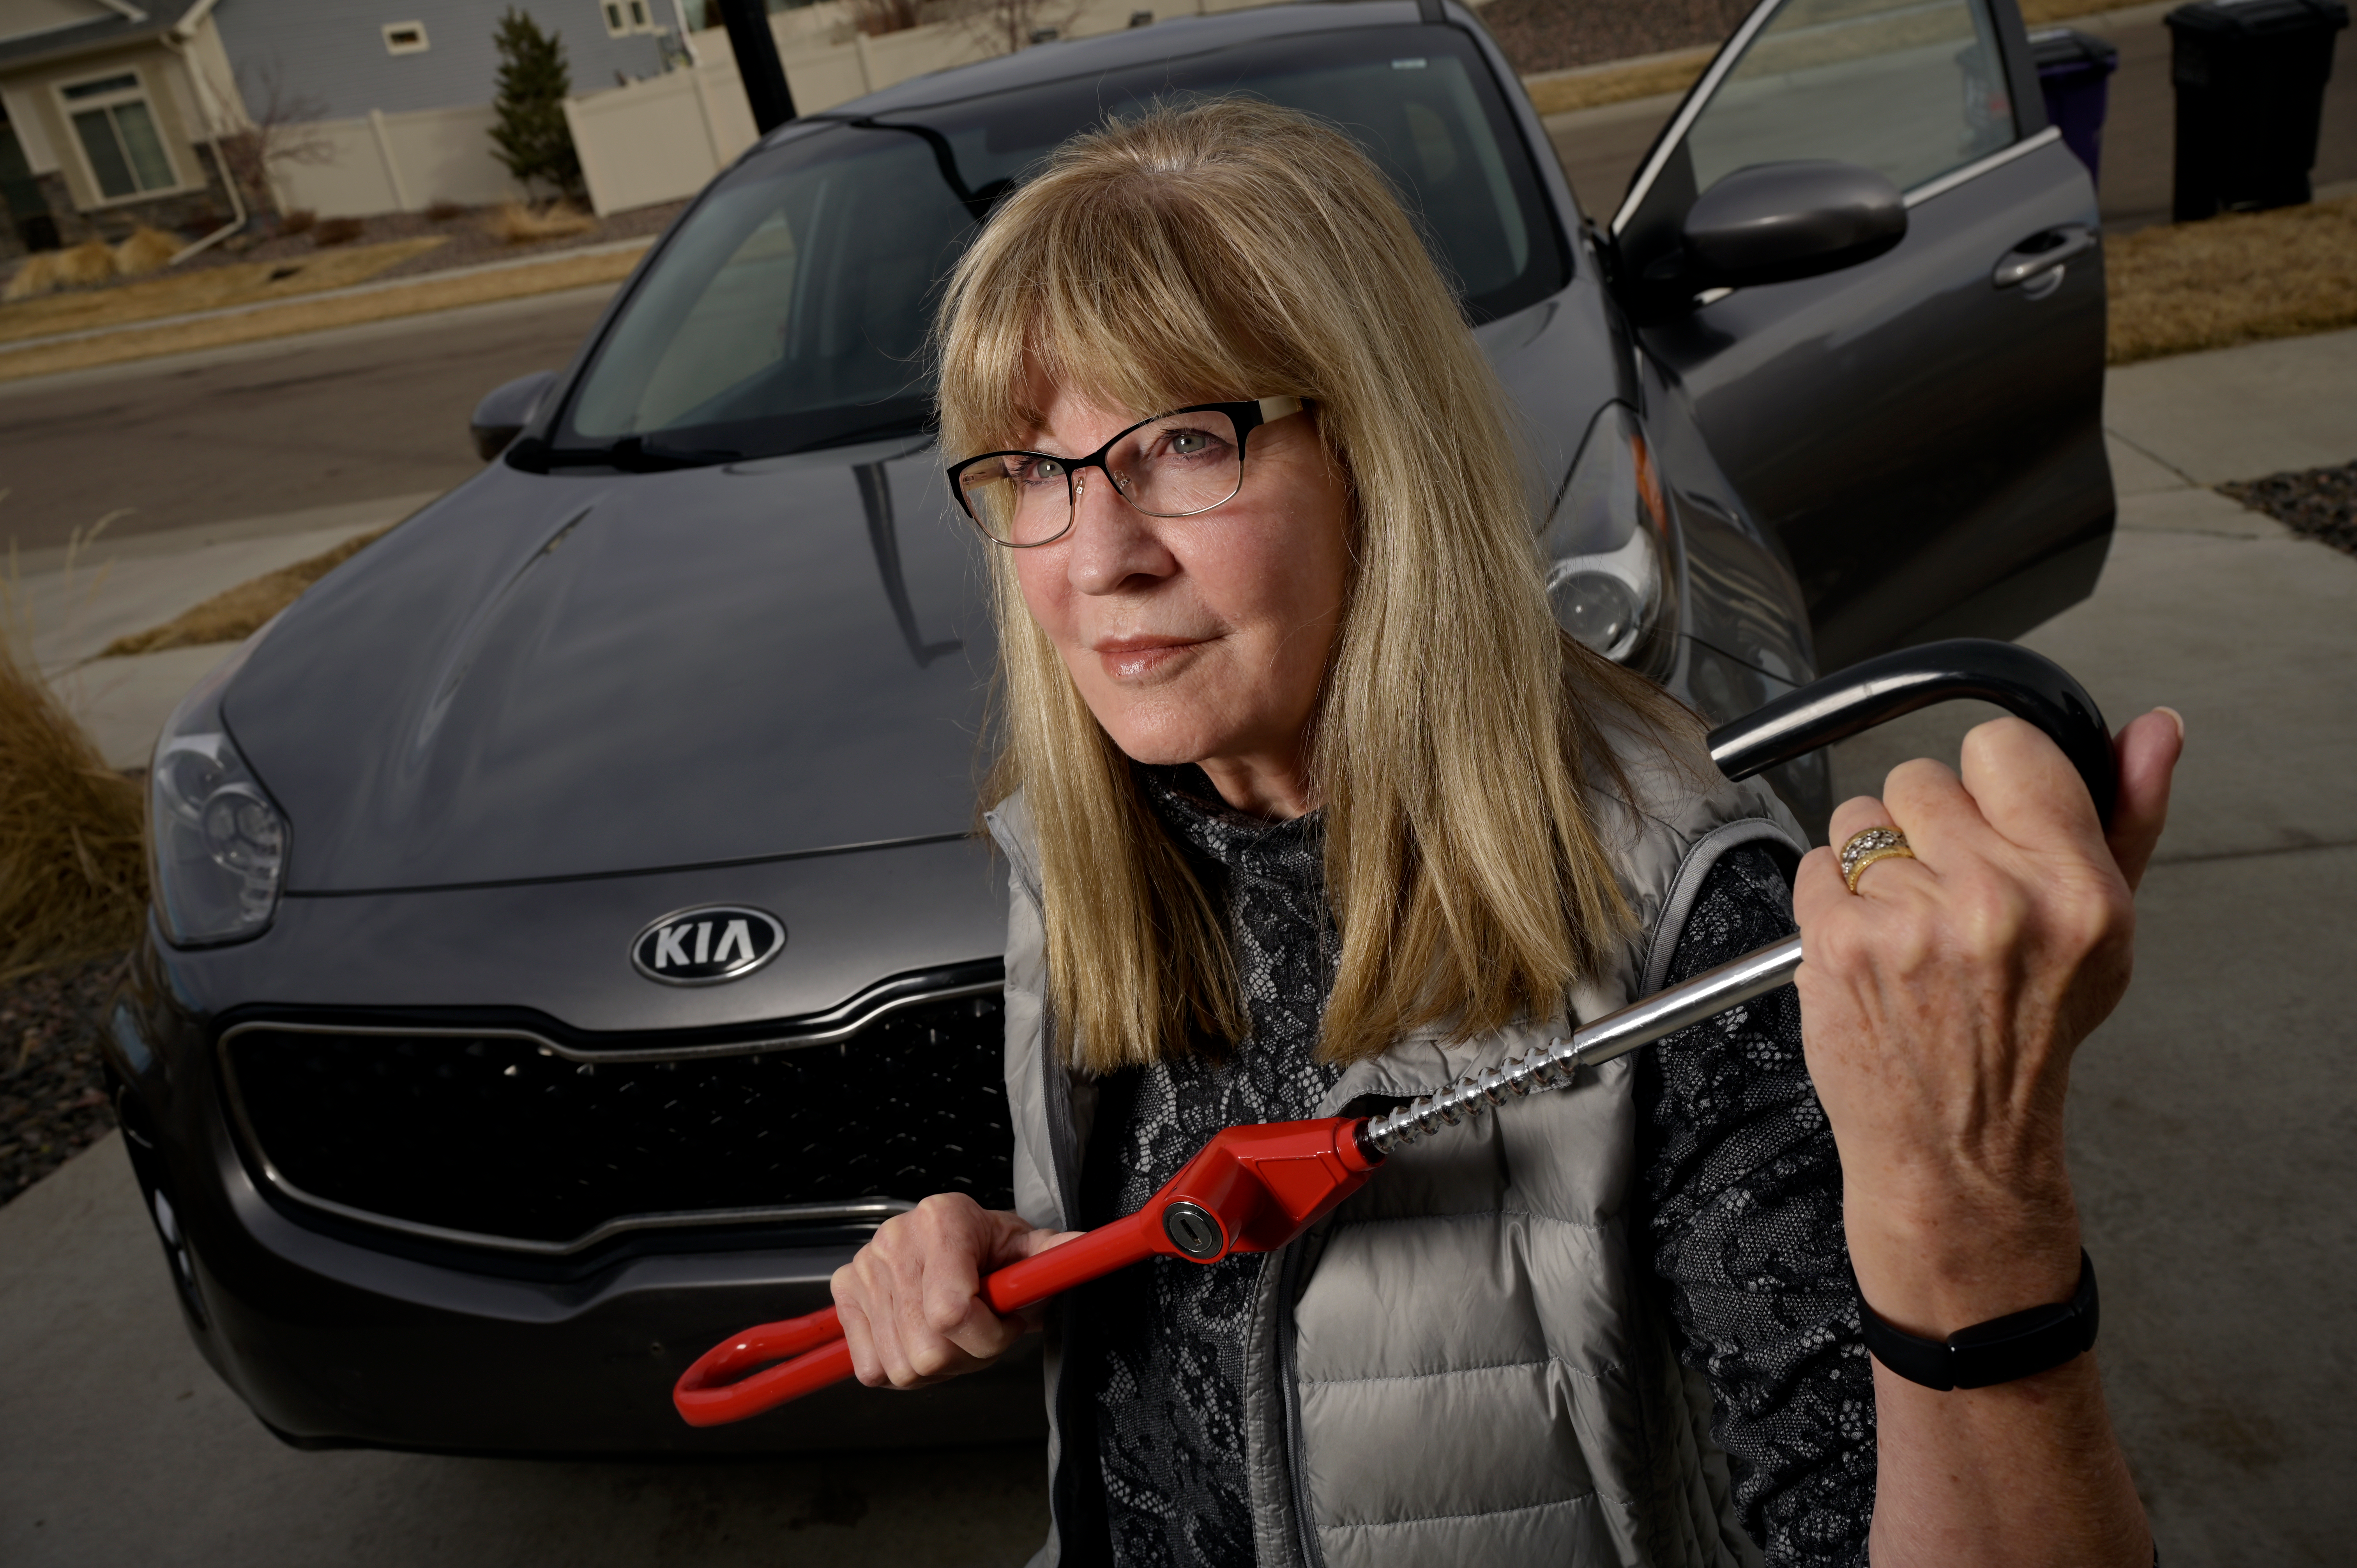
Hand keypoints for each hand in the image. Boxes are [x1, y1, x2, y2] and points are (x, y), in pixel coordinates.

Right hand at [830, 1193, 1079, 1388]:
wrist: (954, 1238)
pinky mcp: (846, 1292)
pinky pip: (872, 1368)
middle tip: (983, 1333)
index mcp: (944, 1220)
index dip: (989, 1336)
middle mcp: (897, 1239)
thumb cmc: (991, 1248)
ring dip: (937, 1365)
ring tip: (955, 1335)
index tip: (1009, 1322)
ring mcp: (866, 1267)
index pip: (952, 1313)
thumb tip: (1084, 1249)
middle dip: (968, 1356)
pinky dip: (901, 1366)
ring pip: (902, 1366)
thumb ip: (1056, 1254)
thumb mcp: (1029, 1248)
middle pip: (928, 1350)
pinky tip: (922, 1339)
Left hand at [1792, 708, 2182, 1331]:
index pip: (2003, 745)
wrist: (1959, 1144)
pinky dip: (1832, 899)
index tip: (1990, 823)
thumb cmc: (2030, 1033)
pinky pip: (1814, 864)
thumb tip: (2153, 729)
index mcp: (2073, 887)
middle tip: (1950, 895)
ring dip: (1874, 861)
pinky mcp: (1838, 944)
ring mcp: (1909, 922)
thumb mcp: (2106, 929)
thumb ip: (2128, 815)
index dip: (1988, 780)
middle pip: (1920, 777)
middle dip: (1927, 825)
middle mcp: (1994, 900)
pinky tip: (1871, 947)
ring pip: (1859, 816)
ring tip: (1911, 926)